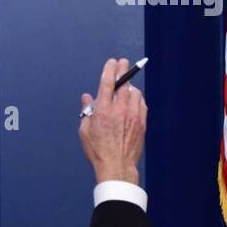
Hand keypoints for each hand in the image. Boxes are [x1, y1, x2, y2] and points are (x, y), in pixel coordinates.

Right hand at [79, 57, 146, 185]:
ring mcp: (133, 115)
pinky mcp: (142, 122)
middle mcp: (119, 110)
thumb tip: (87, 97)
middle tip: (123, 63)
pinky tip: (134, 99)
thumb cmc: (98, 150)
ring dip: (129, 87)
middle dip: (123, 70)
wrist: (117, 165)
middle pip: (124, 83)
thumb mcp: (85, 130)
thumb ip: (86, 111)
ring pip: (134, 93)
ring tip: (126, 86)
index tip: (113, 62)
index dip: (110, 69)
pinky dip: (137, 98)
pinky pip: (142, 104)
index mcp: (103, 110)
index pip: (108, 83)